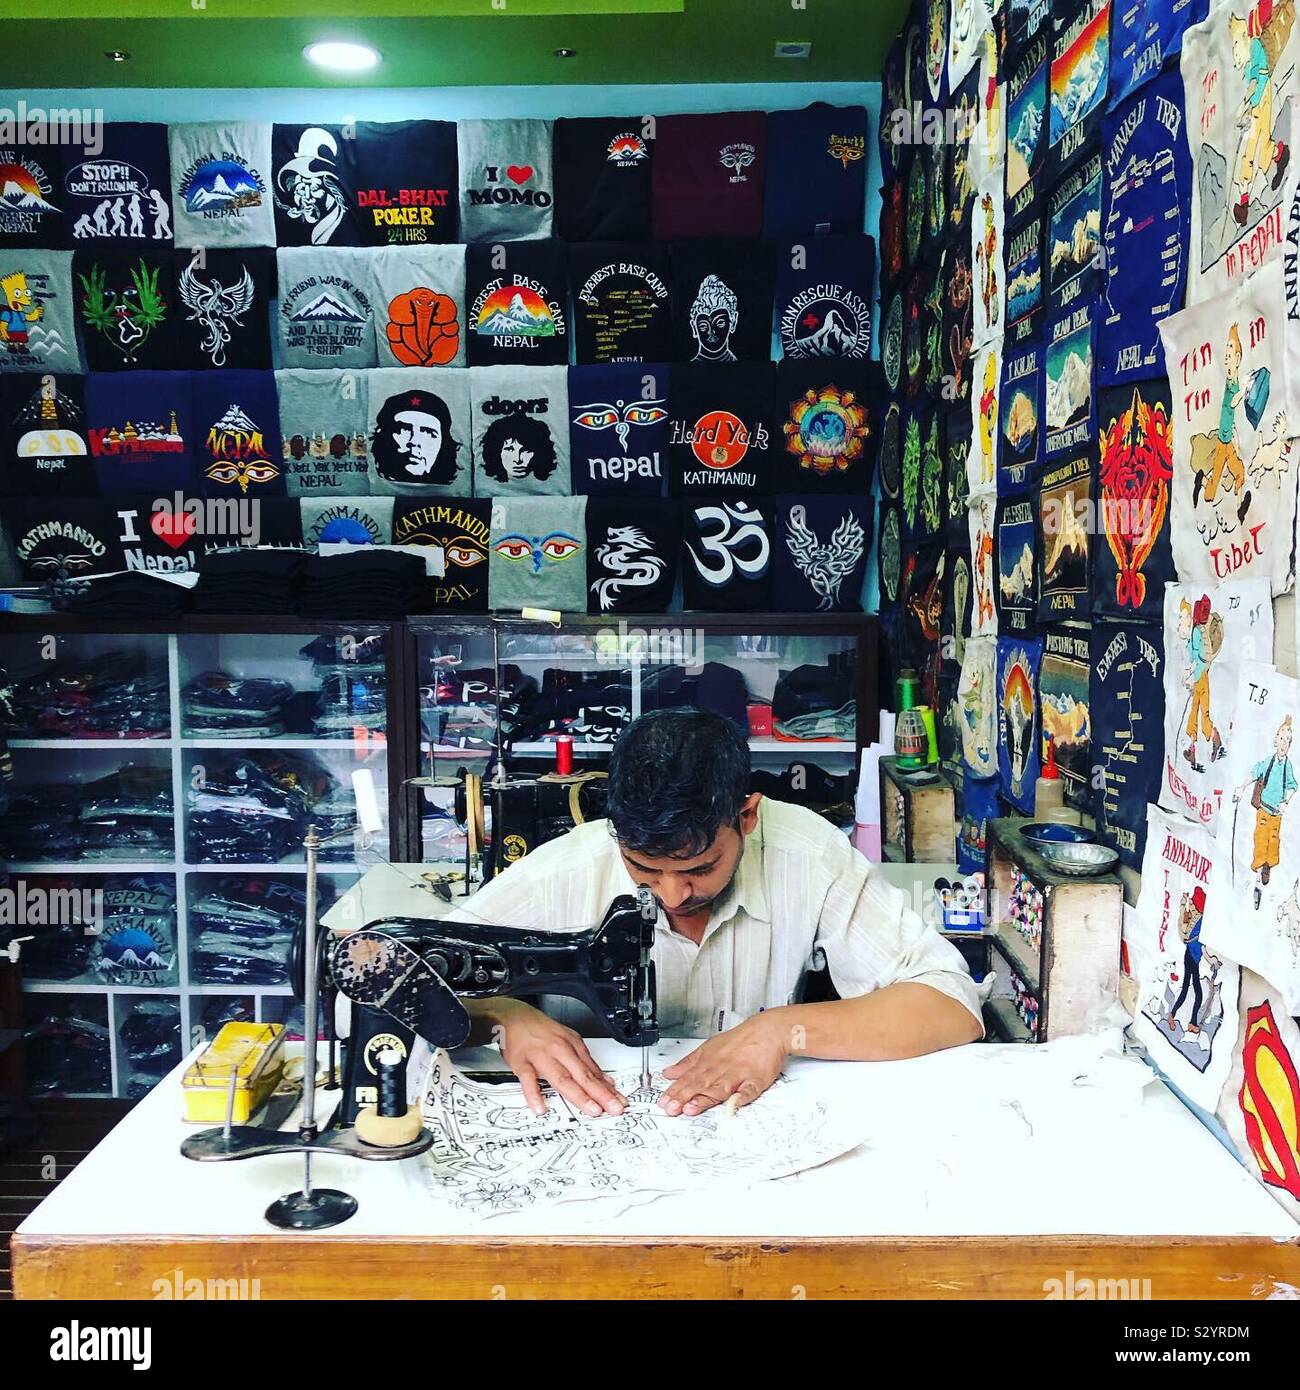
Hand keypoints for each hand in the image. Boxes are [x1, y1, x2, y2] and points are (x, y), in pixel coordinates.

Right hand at [491, 999, 625, 1118]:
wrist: (513, 1016)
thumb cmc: (541, 1031)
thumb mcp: (568, 1041)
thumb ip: (585, 1063)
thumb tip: (604, 1081)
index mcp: (572, 1045)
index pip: (593, 1071)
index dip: (608, 1088)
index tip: (619, 1101)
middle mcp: (559, 1050)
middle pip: (583, 1075)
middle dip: (600, 1093)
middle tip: (613, 1108)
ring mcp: (540, 1056)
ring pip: (562, 1078)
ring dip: (578, 1095)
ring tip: (591, 1109)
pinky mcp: (521, 1062)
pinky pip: (528, 1079)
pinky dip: (534, 1094)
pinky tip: (540, 1107)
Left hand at [658, 1013, 787, 1116]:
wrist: (767, 1031)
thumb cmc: (739, 1041)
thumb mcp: (708, 1047)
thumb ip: (688, 1063)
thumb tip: (669, 1073)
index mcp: (708, 1061)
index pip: (687, 1078)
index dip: (674, 1091)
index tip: (663, 1102)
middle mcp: (720, 1068)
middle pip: (699, 1084)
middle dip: (683, 1097)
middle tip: (671, 1109)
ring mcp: (738, 1074)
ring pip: (719, 1088)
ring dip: (705, 1098)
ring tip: (691, 1108)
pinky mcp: (756, 1079)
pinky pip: (749, 1089)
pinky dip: (741, 1096)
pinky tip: (735, 1103)